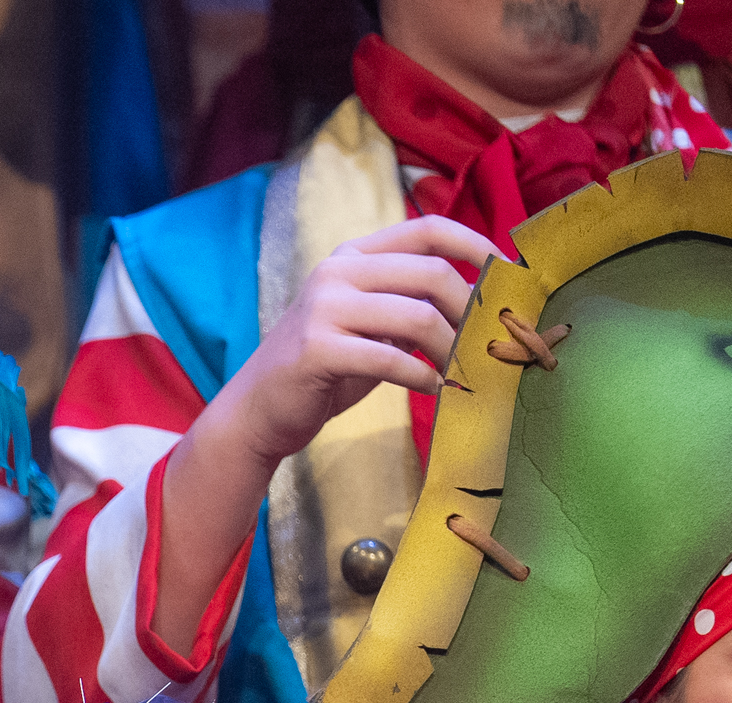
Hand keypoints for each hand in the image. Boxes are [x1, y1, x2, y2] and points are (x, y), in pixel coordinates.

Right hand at [204, 215, 497, 465]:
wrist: (258, 409)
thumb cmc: (323, 369)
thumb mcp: (370, 326)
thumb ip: (411, 306)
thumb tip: (481, 302)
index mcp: (352, 256)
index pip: (427, 229)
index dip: (475, 244)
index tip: (508, 273)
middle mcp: (336, 272)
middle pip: (431, 274)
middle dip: (470, 310)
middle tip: (486, 342)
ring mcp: (323, 308)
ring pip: (416, 317)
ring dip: (450, 349)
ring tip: (462, 370)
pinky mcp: (317, 349)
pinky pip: (390, 358)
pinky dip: (422, 377)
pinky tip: (433, 389)